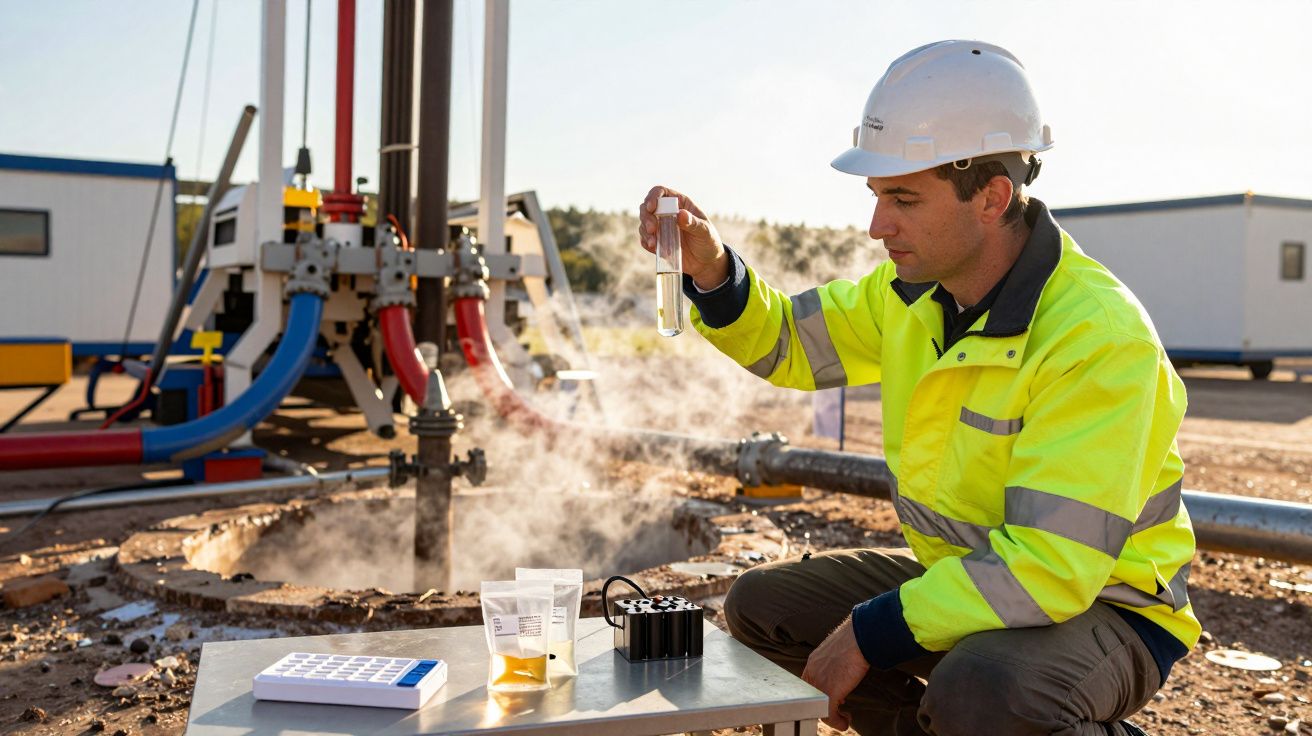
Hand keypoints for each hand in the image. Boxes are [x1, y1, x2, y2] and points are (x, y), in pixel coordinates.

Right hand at [638, 185, 727, 289]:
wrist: (706, 263)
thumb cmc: (708, 242)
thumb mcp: (705, 232)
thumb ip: (694, 223)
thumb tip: (680, 214)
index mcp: (680, 204)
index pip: (661, 192)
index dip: (654, 197)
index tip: (652, 207)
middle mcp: (667, 213)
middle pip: (647, 207)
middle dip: (646, 216)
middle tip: (652, 229)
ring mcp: (661, 227)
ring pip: (644, 223)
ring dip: (645, 231)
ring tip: (654, 243)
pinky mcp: (657, 241)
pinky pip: (645, 239)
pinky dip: (646, 242)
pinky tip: (653, 247)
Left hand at [801, 617, 869, 731]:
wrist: (859, 637)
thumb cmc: (855, 639)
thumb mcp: (840, 650)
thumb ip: (837, 661)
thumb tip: (847, 668)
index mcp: (814, 662)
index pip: (810, 684)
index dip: (822, 693)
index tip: (837, 696)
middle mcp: (812, 673)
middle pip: (812, 697)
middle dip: (825, 705)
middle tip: (840, 708)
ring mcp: (818, 683)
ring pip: (820, 708)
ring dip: (832, 717)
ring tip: (843, 717)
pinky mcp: (829, 692)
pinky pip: (829, 714)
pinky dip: (838, 722)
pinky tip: (846, 721)